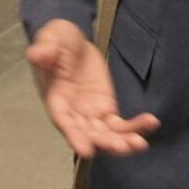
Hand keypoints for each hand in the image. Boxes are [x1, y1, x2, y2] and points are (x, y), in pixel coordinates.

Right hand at [26, 19, 159, 158]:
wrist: (72, 43)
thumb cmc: (58, 41)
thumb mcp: (51, 38)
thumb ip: (45, 48)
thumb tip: (37, 54)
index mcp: (56, 100)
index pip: (64, 122)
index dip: (74, 136)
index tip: (86, 150)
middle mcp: (73, 114)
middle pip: (89, 135)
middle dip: (105, 143)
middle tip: (122, 147)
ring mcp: (91, 115)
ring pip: (107, 135)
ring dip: (122, 142)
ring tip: (140, 144)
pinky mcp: (107, 110)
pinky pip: (121, 124)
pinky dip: (136, 127)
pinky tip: (151, 123)